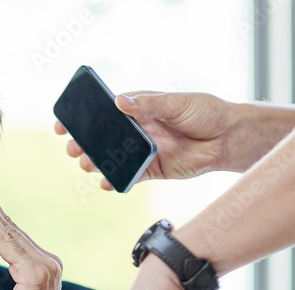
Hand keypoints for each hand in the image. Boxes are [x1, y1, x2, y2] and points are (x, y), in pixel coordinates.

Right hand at [55, 91, 232, 190]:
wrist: (228, 139)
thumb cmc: (206, 112)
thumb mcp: (178, 103)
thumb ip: (150, 105)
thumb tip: (121, 102)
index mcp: (141, 108)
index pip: (107, 111)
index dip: (85, 116)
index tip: (66, 123)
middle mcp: (138, 130)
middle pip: (104, 137)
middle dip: (86, 143)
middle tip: (74, 148)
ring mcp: (143, 151)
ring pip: (113, 158)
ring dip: (97, 162)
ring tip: (88, 164)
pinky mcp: (151, 170)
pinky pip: (129, 177)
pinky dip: (116, 181)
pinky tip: (105, 182)